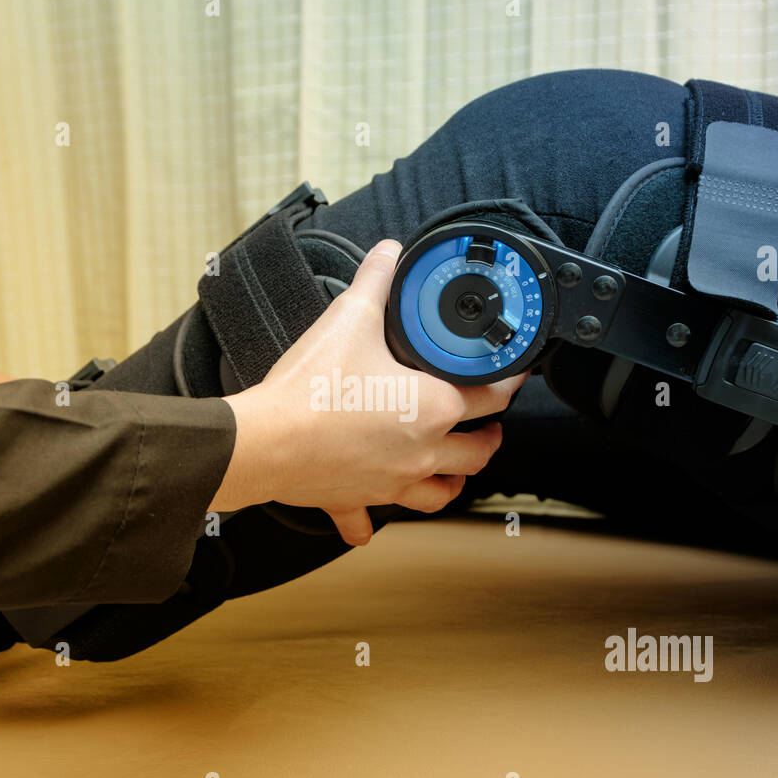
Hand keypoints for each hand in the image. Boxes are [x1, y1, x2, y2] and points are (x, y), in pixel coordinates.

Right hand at [212, 239, 525, 544]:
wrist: (266, 440)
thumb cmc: (312, 387)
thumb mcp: (349, 318)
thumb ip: (375, 281)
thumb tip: (389, 254)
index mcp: (433, 408)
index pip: (491, 397)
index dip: (507, 383)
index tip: (512, 376)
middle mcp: (422, 452)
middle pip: (477, 454)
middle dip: (488, 439)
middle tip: (488, 426)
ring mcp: (391, 482)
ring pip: (440, 494)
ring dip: (452, 482)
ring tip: (453, 471)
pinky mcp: (354, 500)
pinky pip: (367, 521)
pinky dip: (370, 522)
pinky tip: (369, 523)